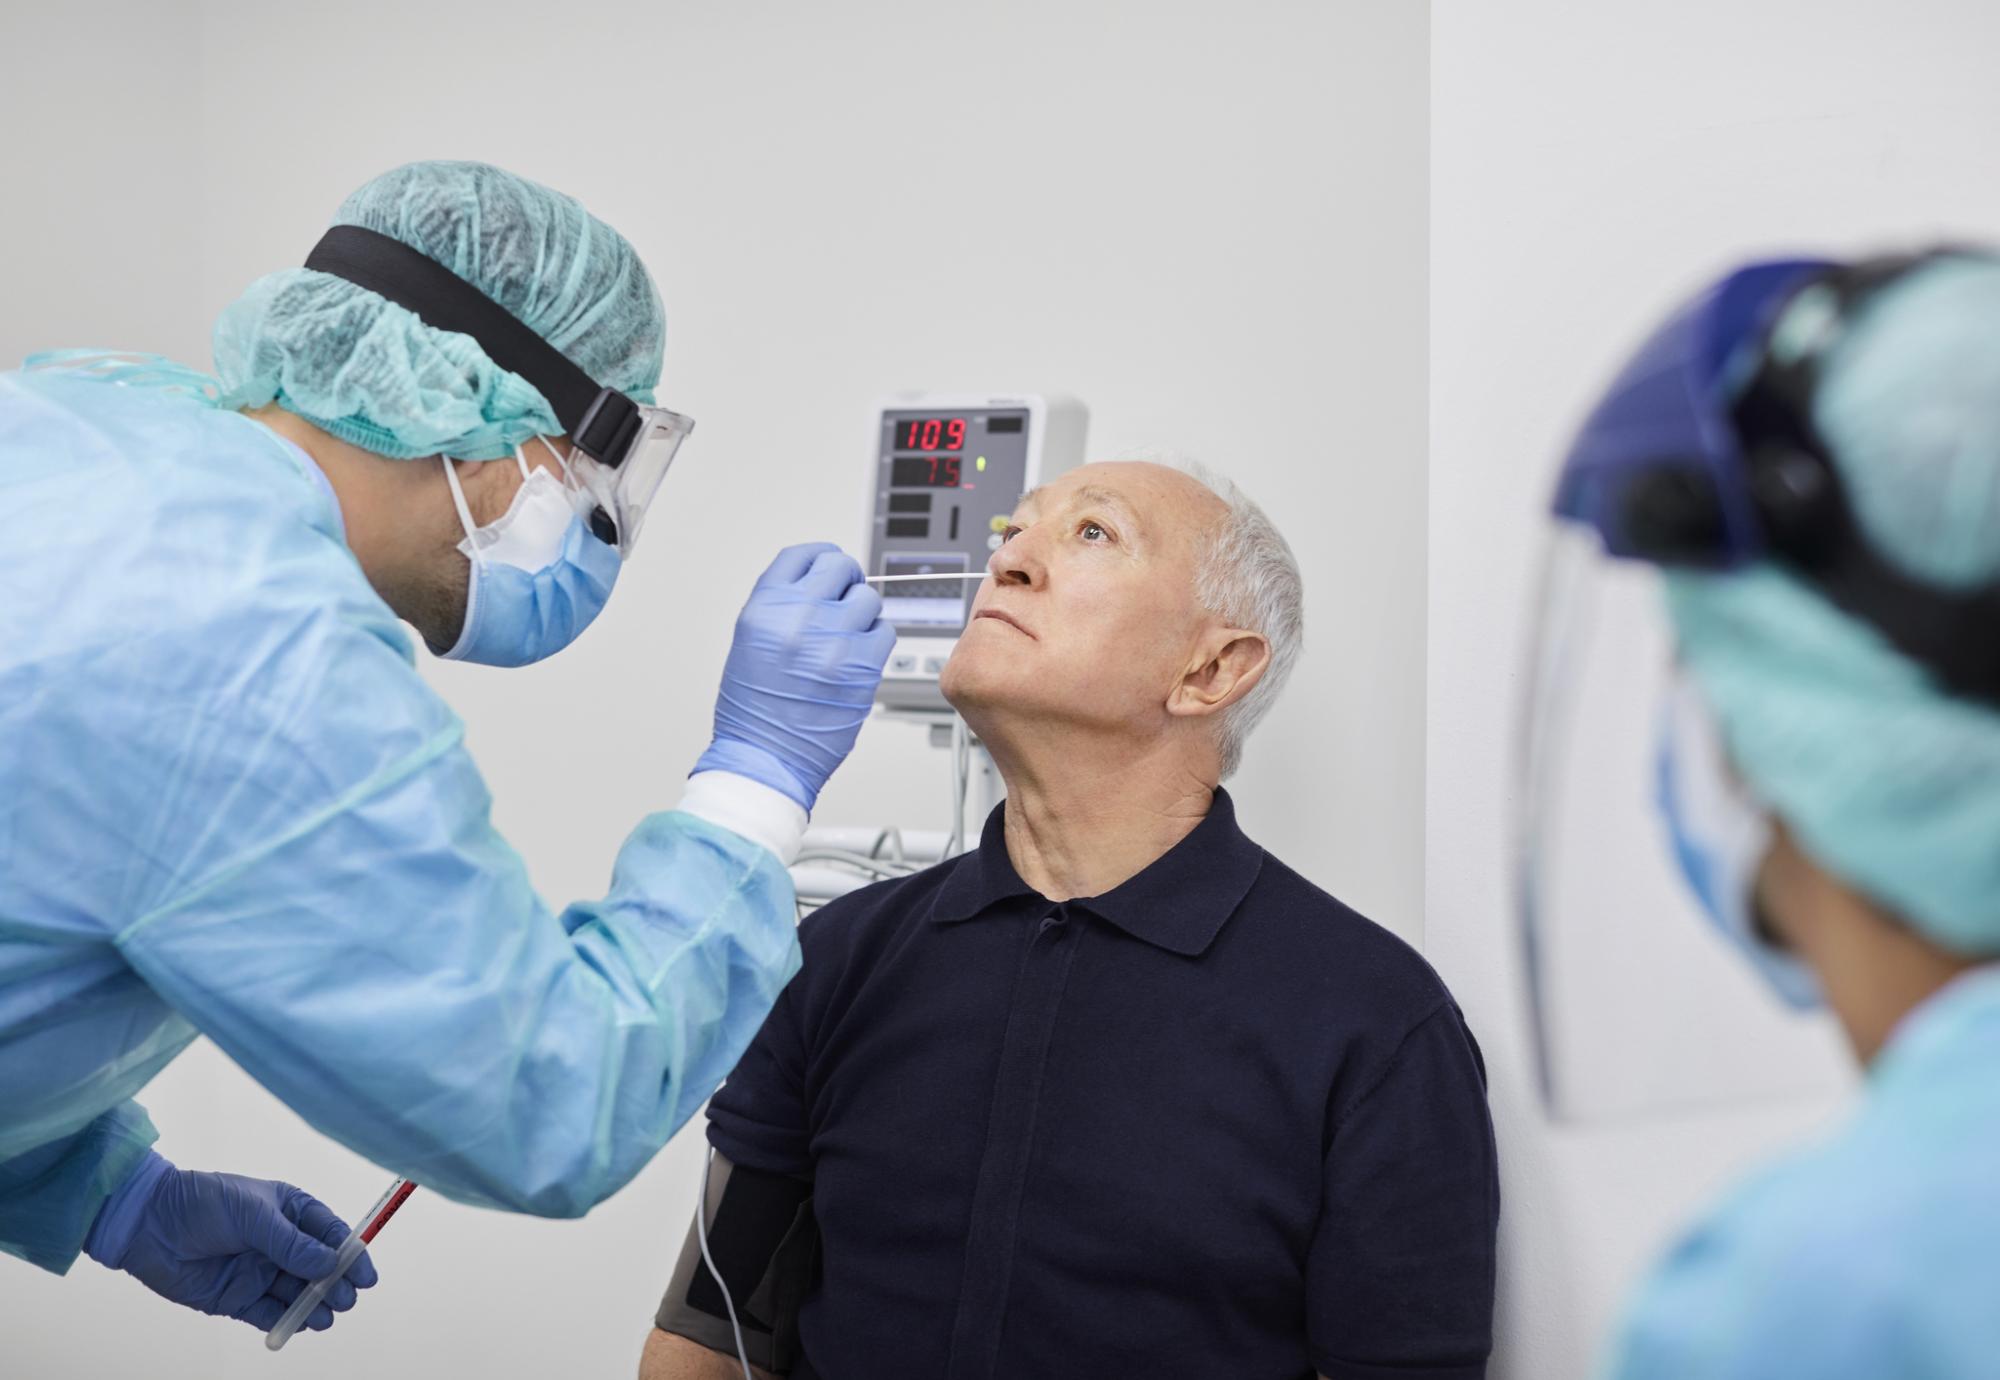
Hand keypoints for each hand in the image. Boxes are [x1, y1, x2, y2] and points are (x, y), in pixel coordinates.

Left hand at [85, 1152, 377, 1334]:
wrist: (147, 1224)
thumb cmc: (203, 1204)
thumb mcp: (253, 1215)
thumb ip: (290, 1243)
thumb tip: (329, 1265)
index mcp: (289, 1212)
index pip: (330, 1234)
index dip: (351, 1254)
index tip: (367, 1275)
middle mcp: (278, 1243)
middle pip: (319, 1268)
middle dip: (336, 1284)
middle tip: (348, 1298)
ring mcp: (258, 1272)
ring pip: (296, 1293)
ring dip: (314, 1304)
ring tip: (329, 1314)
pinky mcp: (236, 1298)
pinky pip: (268, 1313)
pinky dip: (286, 1321)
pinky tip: (303, 1324)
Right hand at [695, 542, 894, 809]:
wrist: (766, 758)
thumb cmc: (754, 710)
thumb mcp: (751, 643)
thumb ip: (783, 608)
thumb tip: (819, 588)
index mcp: (766, 608)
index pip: (802, 556)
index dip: (819, 558)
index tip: (827, 568)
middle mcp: (801, 617)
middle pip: (840, 568)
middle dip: (845, 581)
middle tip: (843, 600)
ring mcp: (836, 641)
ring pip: (868, 599)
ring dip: (861, 614)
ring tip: (846, 638)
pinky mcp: (863, 667)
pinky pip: (884, 632)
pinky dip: (875, 641)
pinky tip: (858, 657)